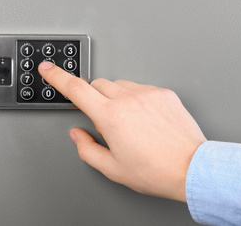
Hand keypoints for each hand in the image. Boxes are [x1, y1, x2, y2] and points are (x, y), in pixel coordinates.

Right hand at [38, 62, 206, 201]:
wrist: (192, 168)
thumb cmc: (155, 170)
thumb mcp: (112, 168)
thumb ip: (87, 149)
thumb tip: (77, 135)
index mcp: (111, 118)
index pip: (76, 89)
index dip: (57, 77)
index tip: (48, 69)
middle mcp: (128, 100)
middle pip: (97, 85)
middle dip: (93, 98)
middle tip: (105, 121)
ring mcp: (147, 93)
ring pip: (118, 85)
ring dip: (115, 98)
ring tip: (129, 122)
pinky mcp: (163, 93)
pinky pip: (139, 88)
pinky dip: (135, 99)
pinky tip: (144, 118)